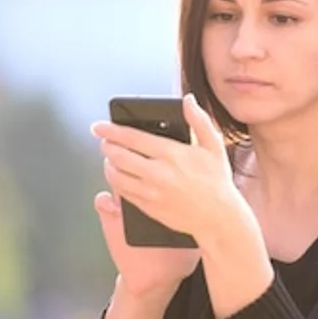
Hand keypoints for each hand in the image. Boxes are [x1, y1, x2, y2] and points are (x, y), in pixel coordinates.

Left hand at [92, 94, 241, 284]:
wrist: (219, 218)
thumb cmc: (217, 182)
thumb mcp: (213, 146)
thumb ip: (199, 120)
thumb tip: (188, 100)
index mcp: (171, 154)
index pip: (132, 138)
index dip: (111, 131)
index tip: (98, 127)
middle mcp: (158, 173)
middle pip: (118, 156)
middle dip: (106, 147)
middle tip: (104, 142)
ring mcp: (151, 192)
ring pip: (116, 176)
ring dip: (108, 165)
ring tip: (110, 159)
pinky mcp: (148, 208)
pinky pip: (123, 194)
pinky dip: (116, 183)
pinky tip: (120, 177)